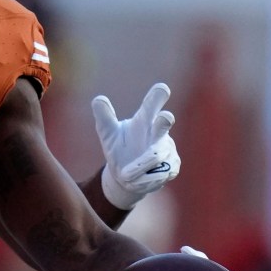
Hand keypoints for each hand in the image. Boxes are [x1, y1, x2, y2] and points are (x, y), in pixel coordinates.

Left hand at [90, 83, 180, 209]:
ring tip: (124, 175)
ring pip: (156, 156)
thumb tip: (98, 99)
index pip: (151, 104)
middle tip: (165, 117)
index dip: (157, 96)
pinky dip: (143, 180)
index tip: (161, 88)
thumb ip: (104, 118)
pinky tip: (135, 182)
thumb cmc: (120, 149)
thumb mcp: (108, 135)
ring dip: (138, 167)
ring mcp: (169, 148)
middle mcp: (159, 132)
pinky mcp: (172, 167)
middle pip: (164, 123)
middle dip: (164, 120)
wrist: (126, 178)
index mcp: (144, 120)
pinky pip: (159, 174)